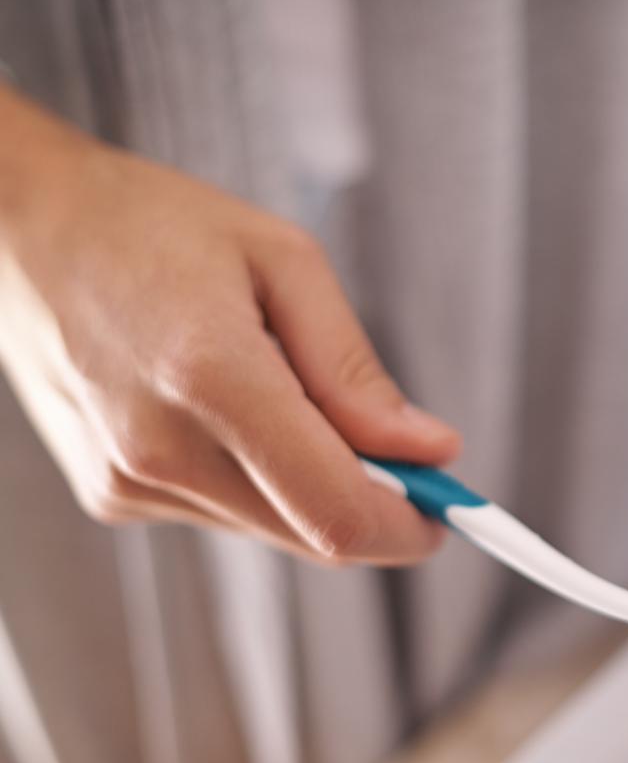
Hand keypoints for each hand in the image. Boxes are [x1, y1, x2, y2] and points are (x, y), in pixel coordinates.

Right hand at [0, 84, 460, 564]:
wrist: (17, 230)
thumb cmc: (154, 226)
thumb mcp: (282, 262)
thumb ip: (355, 370)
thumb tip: (429, 448)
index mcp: (212, 379)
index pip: (337, 512)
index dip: (410, 527)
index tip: (448, 511)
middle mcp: (161, 452)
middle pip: (313, 535)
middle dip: (374, 504)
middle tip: (399, 448)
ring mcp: (128, 482)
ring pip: (274, 528)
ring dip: (313, 485)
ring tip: (284, 390)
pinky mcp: (112, 494)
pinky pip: (225, 512)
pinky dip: (259, 478)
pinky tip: (230, 408)